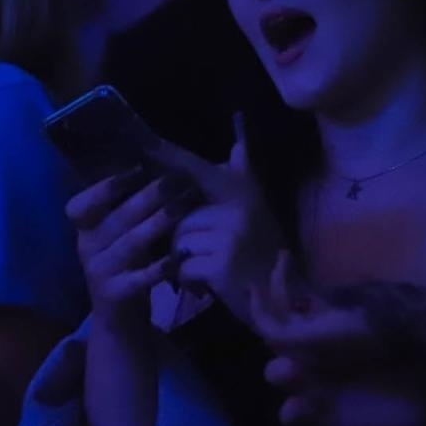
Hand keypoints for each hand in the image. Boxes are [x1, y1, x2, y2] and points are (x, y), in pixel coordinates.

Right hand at [66, 167, 194, 333]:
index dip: (104, 188)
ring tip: (181, 207)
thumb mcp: (120, 234)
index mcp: (86, 229)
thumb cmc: (126, 263)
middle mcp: (87, 247)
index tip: (135, 170)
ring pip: (129, 244)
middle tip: (174, 180)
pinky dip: (158, 268)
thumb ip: (129, 203)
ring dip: (156, 224)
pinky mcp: (116, 295)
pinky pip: (139, 278)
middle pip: (115, 219)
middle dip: (145, 197)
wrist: (120, 318)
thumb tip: (152, 156)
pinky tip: (177, 258)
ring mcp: (100, 272)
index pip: (80, 205)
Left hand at [158, 115, 282, 321]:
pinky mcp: (221, 264)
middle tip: (195, 252)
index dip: (168, 154)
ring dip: (182, 259)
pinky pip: (182, 266)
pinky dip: (187, 280)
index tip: (142, 139)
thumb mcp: (256, 205)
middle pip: (179, 214)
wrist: (283, 297)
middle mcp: (237, 207)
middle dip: (178, 237)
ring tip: (203, 268)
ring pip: (178, 241)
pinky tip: (204, 284)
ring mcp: (230, 235)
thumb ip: (243, 169)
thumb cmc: (263, 250)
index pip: (195, 167)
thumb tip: (239, 129)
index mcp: (240, 189)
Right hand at [254, 254, 425, 425]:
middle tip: (283, 336)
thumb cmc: (418, 333)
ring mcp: (323, 381)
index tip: (275, 276)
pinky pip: (296, 416)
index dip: (275, 286)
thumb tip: (302, 306)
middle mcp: (320, 347)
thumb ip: (340, 314)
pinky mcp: (333, 415)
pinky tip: (298, 410)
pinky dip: (292, 414)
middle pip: (274, 335)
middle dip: (268, 328)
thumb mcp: (380, 311)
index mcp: (332, 318)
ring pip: (278, 373)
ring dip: (280, 371)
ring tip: (295, 373)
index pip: (288, 299)